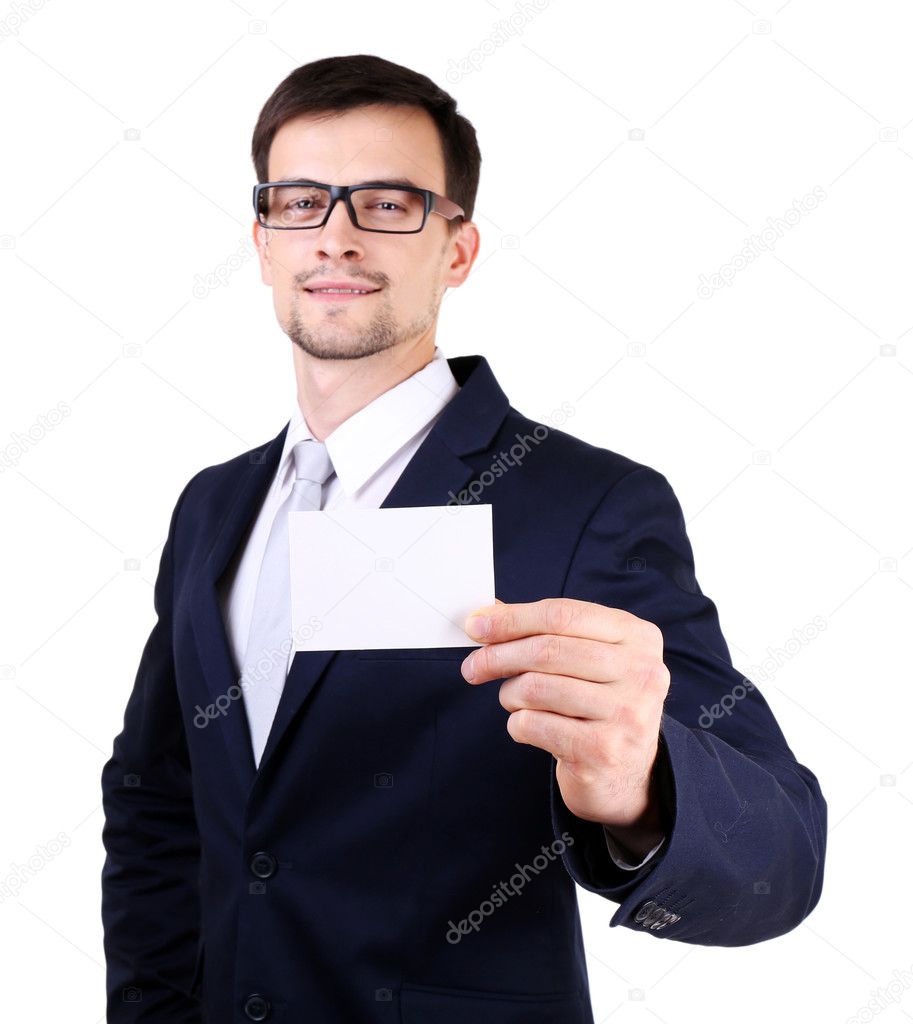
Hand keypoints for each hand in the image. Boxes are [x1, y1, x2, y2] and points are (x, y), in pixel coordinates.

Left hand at [462, 598, 669, 854]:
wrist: (625, 775)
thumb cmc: (597, 705)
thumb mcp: (585, 659)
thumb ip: (544, 632)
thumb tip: (487, 615)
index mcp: (638, 637)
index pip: (562, 615)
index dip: (512, 618)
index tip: (476, 625)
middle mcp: (641, 672)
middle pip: (547, 649)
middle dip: (498, 656)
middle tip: (473, 667)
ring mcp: (627, 713)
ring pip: (536, 688)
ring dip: (510, 694)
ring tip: (513, 700)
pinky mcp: (603, 750)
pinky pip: (534, 725)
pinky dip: (518, 724)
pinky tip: (528, 727)